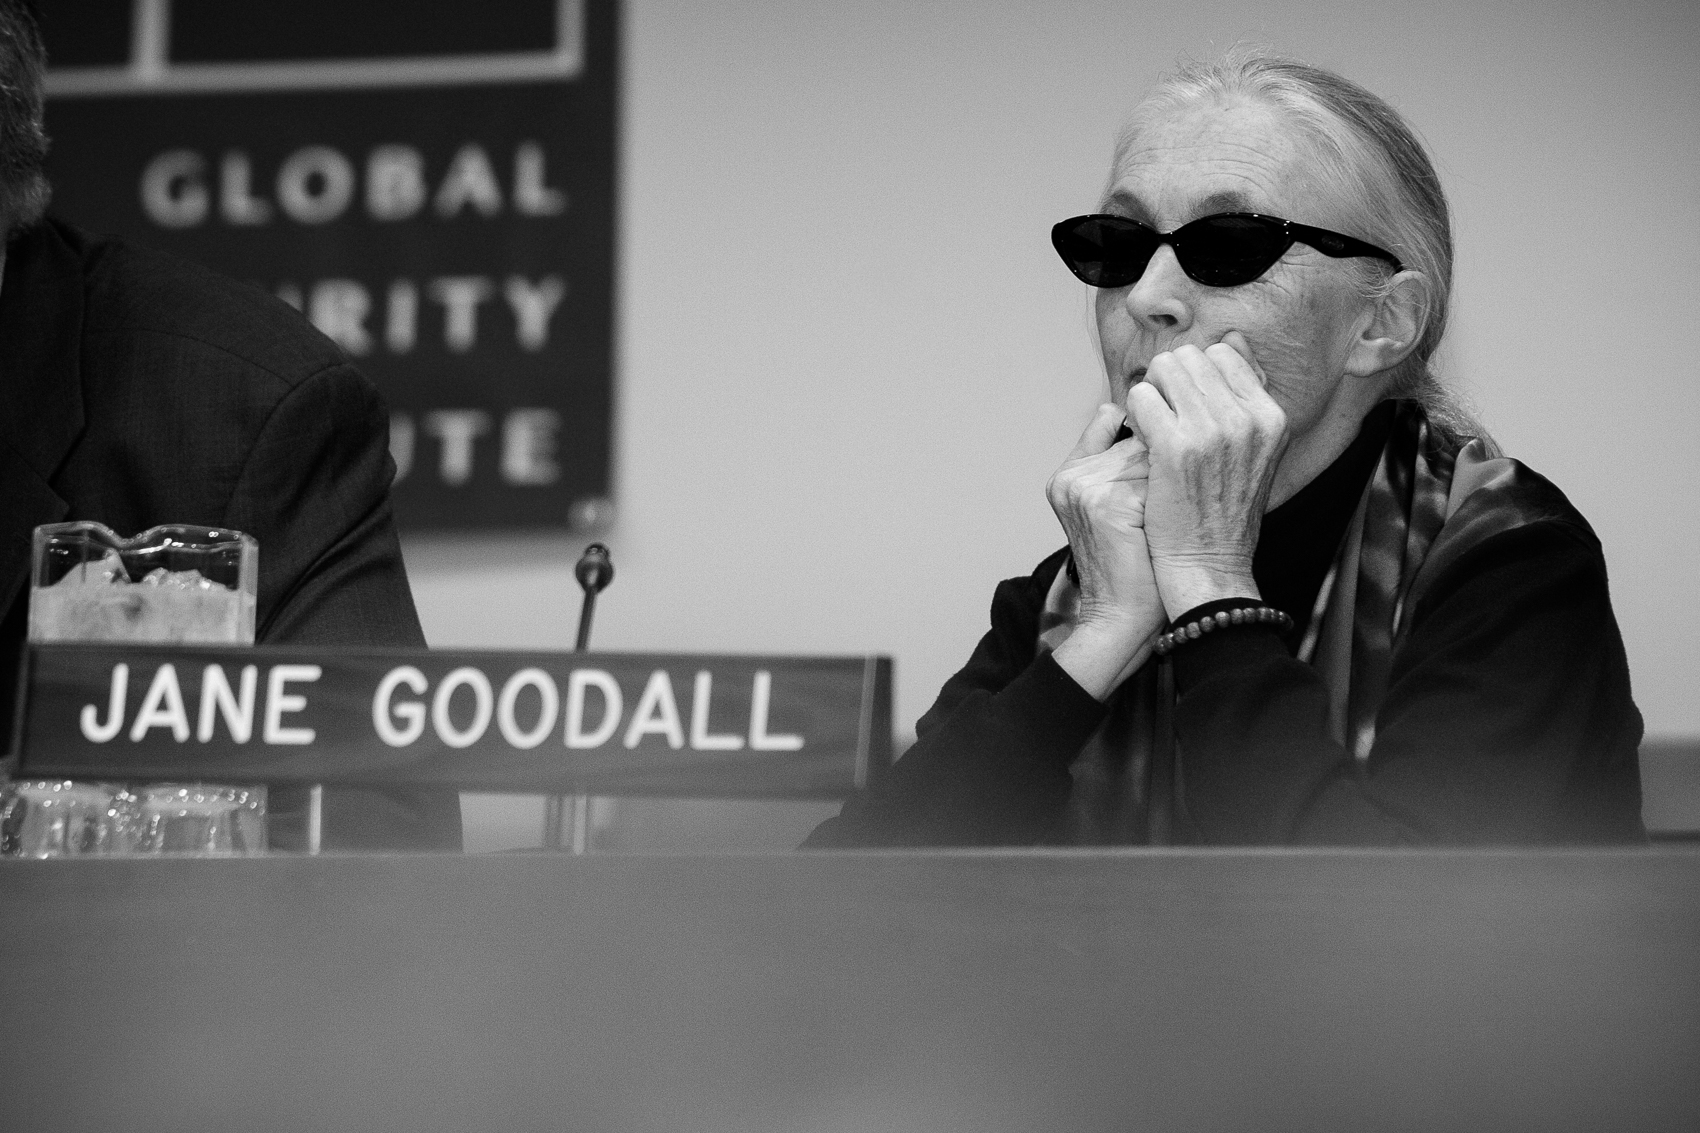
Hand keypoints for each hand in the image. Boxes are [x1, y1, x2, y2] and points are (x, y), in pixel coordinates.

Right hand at [1044, 402, 1164, 697]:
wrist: (1122, 620)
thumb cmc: (1133, 565)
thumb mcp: (1118, 507)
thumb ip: (1122, 463)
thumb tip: (1152, 421)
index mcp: (1067, 474)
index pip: (1115, 421)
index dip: (1148, 448)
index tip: (1162, 481)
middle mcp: (1069, 477)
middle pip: (1139, 439)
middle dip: (1165, 469)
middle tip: (1165, 512)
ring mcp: (1084, 488)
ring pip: (1153, 456)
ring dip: (1172, 485)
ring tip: (1165, 524)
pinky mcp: (1105, 504)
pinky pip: (1160, 479)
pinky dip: (1174, 503)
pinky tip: (1167, 531)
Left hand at [1126, 332, 1288, 618]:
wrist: (1208, 568)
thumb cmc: (1222, 511)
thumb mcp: (1254, 449)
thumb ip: (1244, 395)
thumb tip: (1231, 340)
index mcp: (1271, 416)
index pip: (1224, 355)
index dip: (1196, 377)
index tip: (1187, 408)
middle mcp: (1248, 418)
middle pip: (1191, 357)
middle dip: (1169, 383)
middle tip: (1164, 420)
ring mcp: (1213, 431)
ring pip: (1164, 371)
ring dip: (1151, 396)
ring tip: (1153, 431)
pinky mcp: (1176, 447)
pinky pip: (1141, 398)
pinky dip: (1134, 415)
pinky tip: (1142, 442)